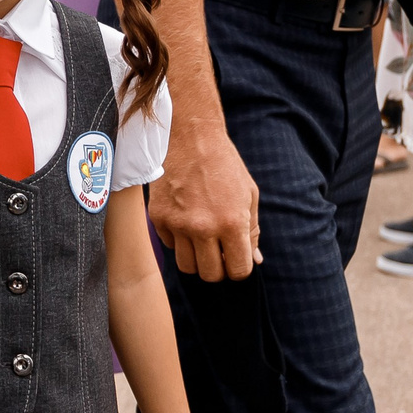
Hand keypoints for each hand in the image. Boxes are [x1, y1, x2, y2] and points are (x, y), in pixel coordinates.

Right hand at [147, 115, 260, 279]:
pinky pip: (170, 245)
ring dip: (196, 259)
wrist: (189, 137)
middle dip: (218, 268)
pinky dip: (178, 240)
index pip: (238, 270)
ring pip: (186, 266)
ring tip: (201, 241)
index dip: (239, 269)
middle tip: (219, 252)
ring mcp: (177, 224)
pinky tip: (185, 221)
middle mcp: (203, 227)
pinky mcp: (158, 217)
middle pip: (210, 275)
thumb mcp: (248, 195)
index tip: (236, 259)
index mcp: (232, 222)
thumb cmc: (224, 164)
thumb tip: (254, 260)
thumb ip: (252, 230)